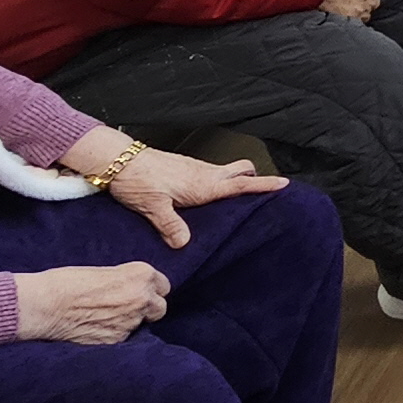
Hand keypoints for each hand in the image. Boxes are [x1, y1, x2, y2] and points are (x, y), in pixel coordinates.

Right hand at [15, 263, 166, 344]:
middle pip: (160, 307)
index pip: (163, 285)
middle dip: (148, 307)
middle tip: (128, 306)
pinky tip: (98, 328)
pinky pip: (124, 338)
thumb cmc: (67, 282)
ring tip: (109, 317)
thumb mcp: (104, 270)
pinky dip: (115, 334)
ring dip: (132, 321)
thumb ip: (126, 280)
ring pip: (143, 324)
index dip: (150, 289)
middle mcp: (142, 299)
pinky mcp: (117, 341)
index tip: (139, 290)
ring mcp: (131, 322)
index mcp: (141, 275)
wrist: (45, 305)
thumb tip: (135, 288)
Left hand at [62, 132, 286, 248]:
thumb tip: (185, 244)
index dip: (263, 185)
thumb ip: (170, 225)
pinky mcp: (184, 169)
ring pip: (226, 172)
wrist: (117, 159)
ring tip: (240, 199)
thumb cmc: (136, 180)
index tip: (284, 184)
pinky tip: (208, 197)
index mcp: (202, 185)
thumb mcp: (153, 206)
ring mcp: (194, 169)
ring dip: (237, 181)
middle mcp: (203, 174)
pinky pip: (211, 174)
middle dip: (254, 178)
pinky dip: (220, 182)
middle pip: (240, 171)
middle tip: (264, 191)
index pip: (240, 184)